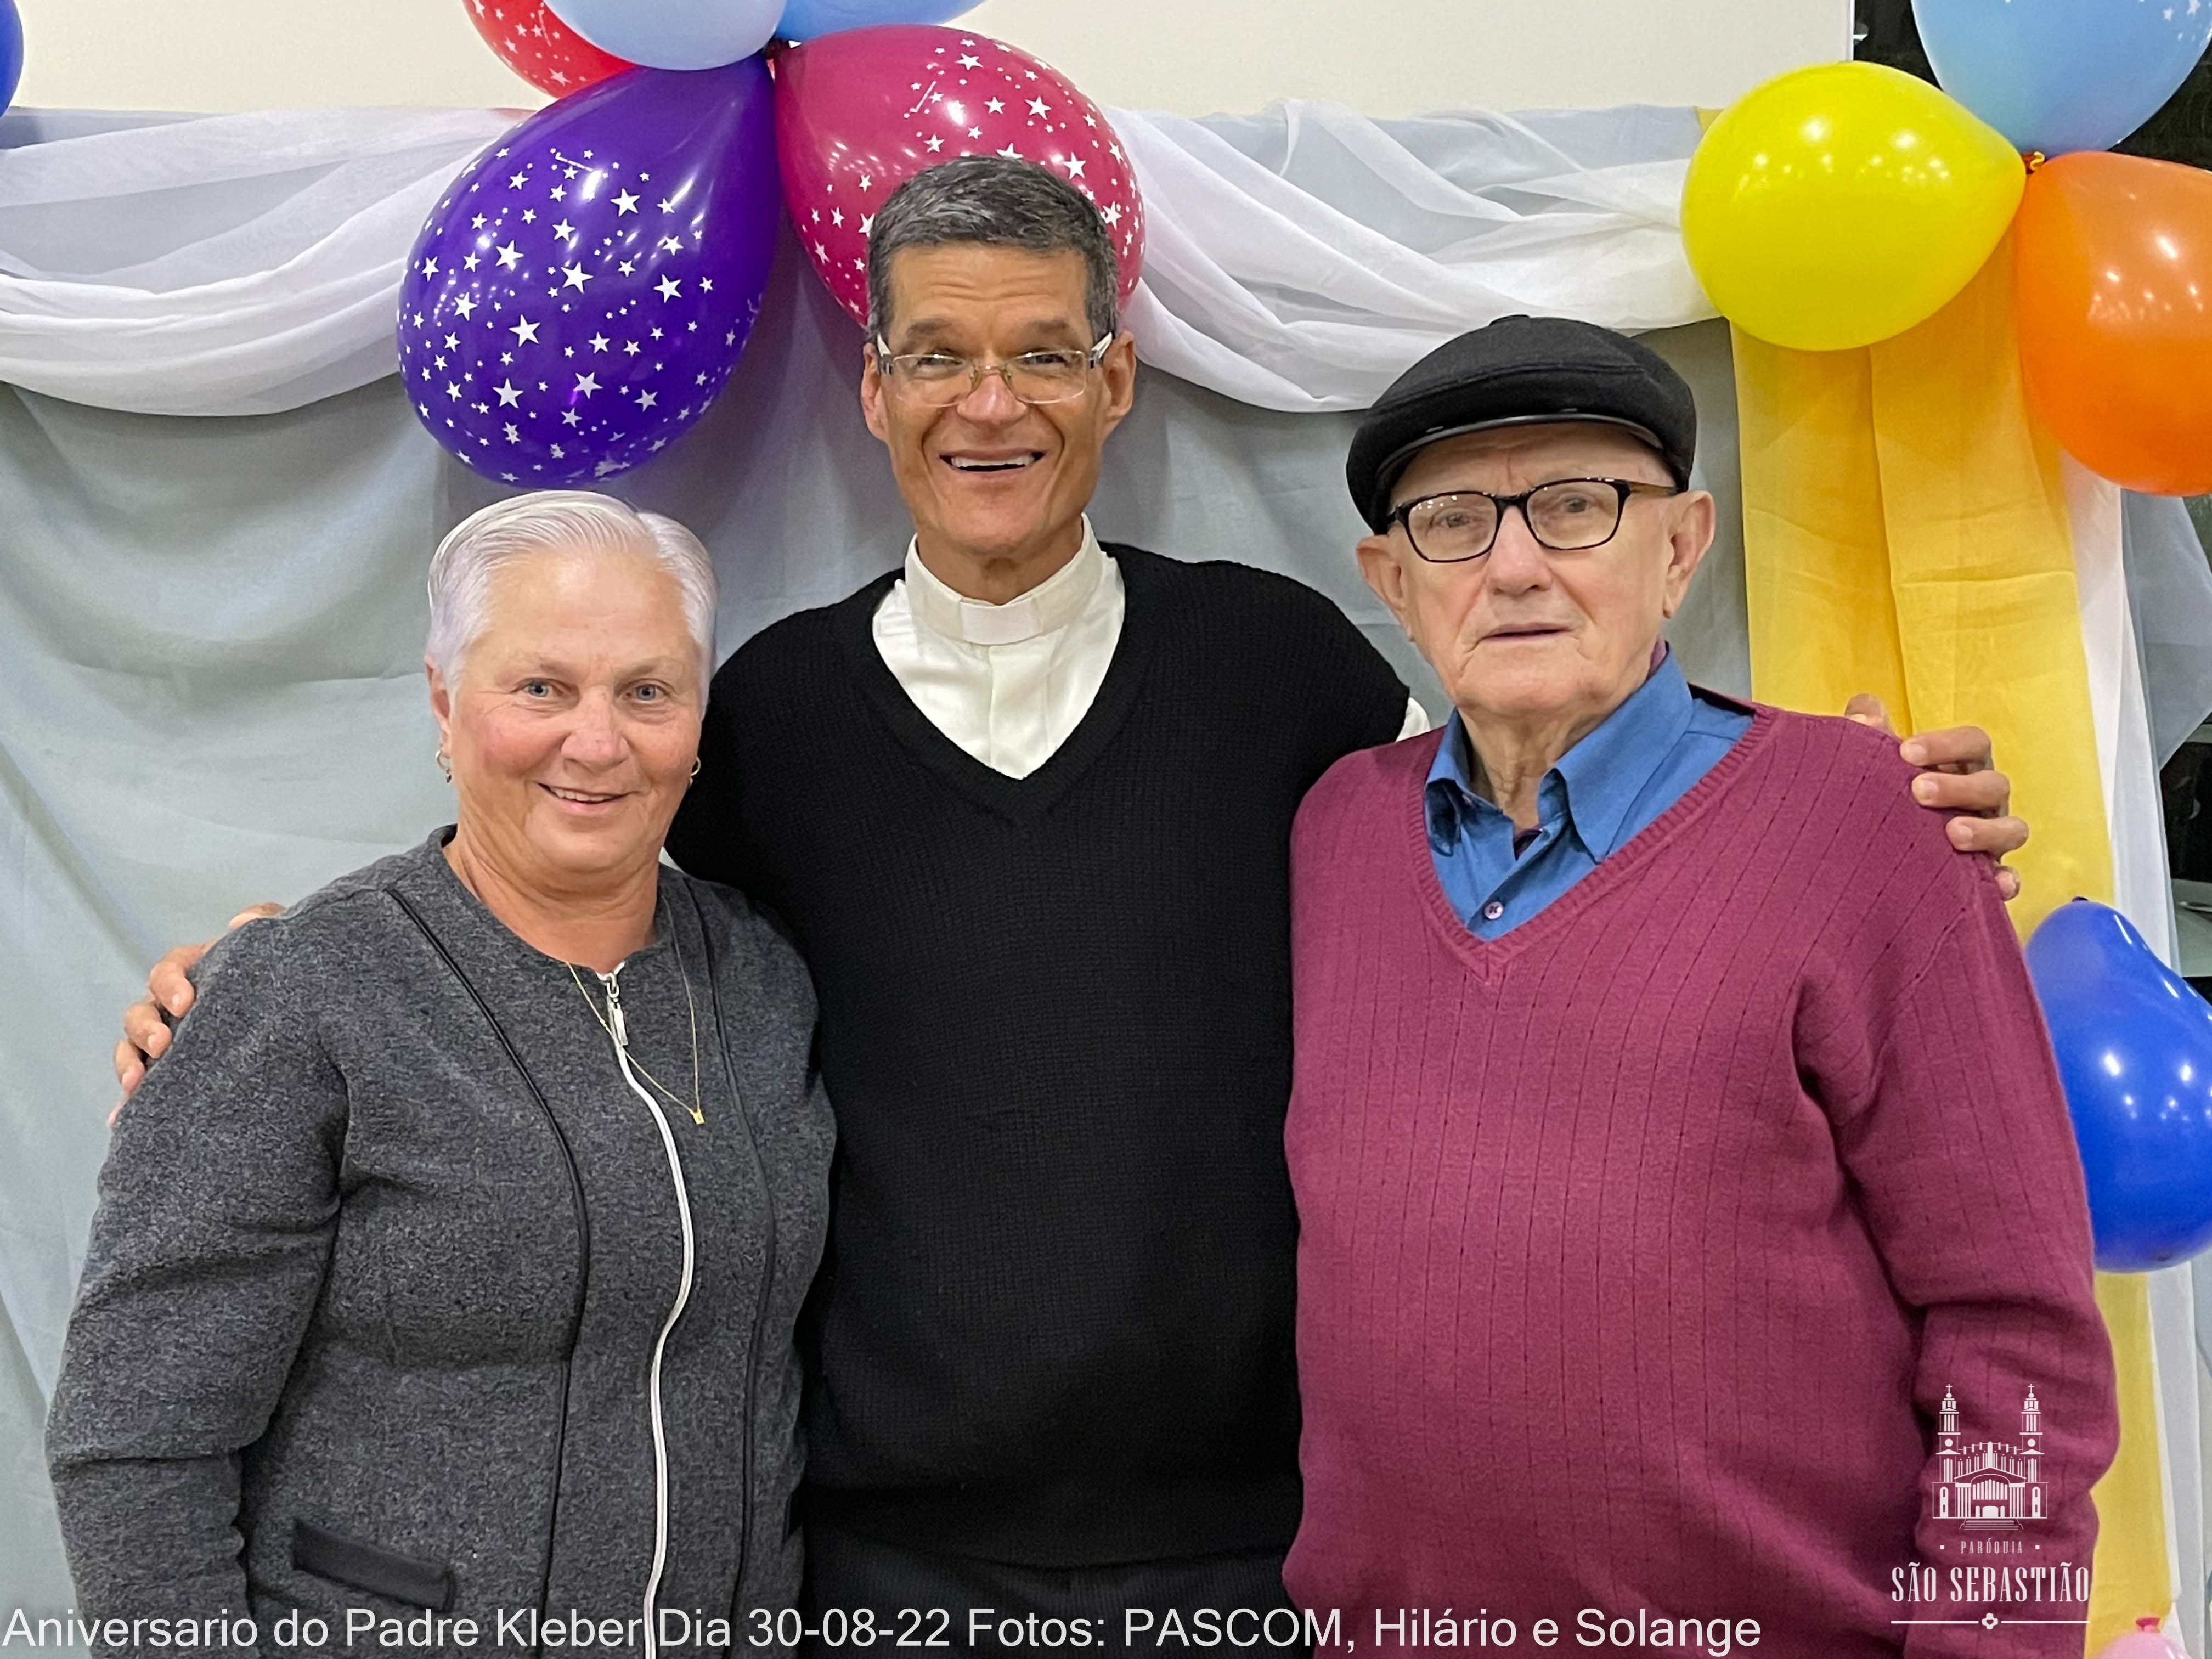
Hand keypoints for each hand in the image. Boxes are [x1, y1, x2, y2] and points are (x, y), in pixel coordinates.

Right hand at [110, 904, 283, 1121]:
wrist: (305, 1028)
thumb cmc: (285, 978)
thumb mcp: (282, 944)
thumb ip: (266, 920)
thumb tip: (239, 922)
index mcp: (196, 974)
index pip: (169, 969)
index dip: (169, 982)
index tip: (186, 1001)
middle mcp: (174, 1009)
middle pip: (140, 1012)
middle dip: (144, 1028)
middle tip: (163, 1045)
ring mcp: (169, 1043)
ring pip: (132, 1049)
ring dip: (128, 1064)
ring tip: (137, 1082)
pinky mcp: (172, 1077)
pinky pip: (142, 1091)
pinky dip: (129, 1104)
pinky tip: (122, 1120)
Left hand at [1845, 695, 2025, 903]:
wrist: (1871, 851)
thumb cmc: (1883, 794)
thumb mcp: (1874, 763)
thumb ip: (1868, 734)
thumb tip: (1863, 713)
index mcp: (1962, 766)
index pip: (1973, 743)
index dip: (1946, 744)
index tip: (1905, 752)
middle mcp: (1983, 799)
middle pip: (1993, 784)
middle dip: (1959, 787)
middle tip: (1918, 791)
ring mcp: (1991, 837)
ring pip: (2011, 828)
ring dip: (1986, 830)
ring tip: (1952, 834)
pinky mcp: (1986, 875)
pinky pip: (2007, 879)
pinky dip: (2005, 881)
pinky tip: (1996, 886)